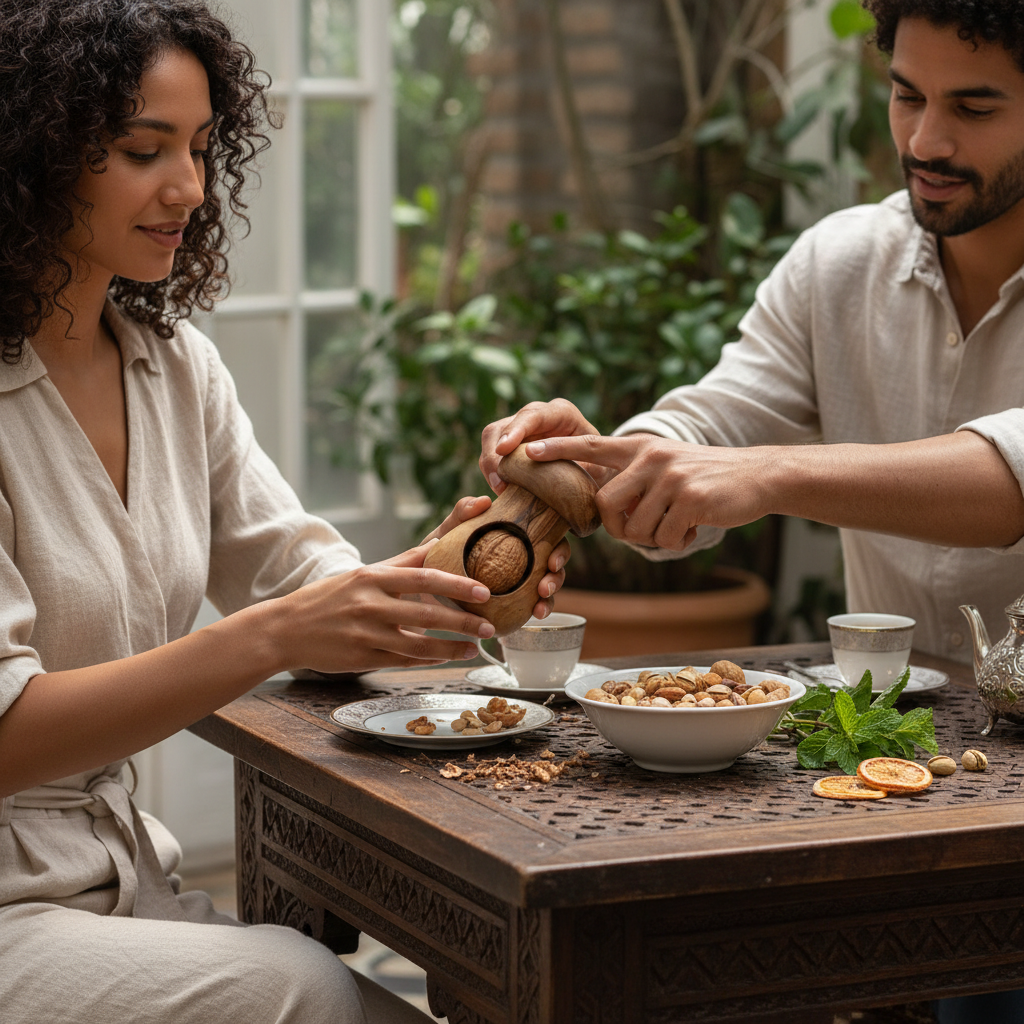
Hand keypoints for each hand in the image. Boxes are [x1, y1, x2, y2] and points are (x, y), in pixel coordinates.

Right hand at [271, 542, 498, 673]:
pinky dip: (429, 660)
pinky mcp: (363, 658)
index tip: (484, 591)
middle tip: (490, 625)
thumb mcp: (363, 574)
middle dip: (464, 620)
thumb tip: (439, 544)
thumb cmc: (329, 598)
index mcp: (373, 577)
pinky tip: (447, 657)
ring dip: (452, 647)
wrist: (285, 629)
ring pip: (419, 643)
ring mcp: (366, 633)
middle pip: (428, 612)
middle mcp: (370, 603)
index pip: (424, 576)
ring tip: (476, 647)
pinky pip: (405, 661)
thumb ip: (402, 563)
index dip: (457, 584)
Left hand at [421, 494, 569, 619]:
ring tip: (540, 605)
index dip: (558, 547)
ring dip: (551, 595)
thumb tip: (483, 501)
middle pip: (554, 561)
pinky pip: (533, 604)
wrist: (419, 588)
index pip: (547, 535)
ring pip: (548, 584)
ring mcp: (520, 579)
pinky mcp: (514, 601)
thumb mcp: (446, 532)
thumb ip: (461, 514)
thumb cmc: (435, 554)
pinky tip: (534, 615)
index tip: (552, 559)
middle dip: (557, 575)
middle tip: (545, 585)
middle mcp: (523, 555)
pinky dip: (539, 609)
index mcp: (514, 533)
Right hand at [479, 399, 606, 494]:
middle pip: (502, 426)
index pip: (532, 415)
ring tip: (500, 489)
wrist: (599, 466)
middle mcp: (536, 416)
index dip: (515, 431)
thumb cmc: (600, 461)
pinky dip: (493, 472)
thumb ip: (576, 459)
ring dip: (491, 465)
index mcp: (561, 413)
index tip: (504, 450)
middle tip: (499, 482)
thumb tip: (543, 464)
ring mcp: (521, 429)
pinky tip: (502, 489)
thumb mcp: (596, 460)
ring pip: (491, 439)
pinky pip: (492, 454)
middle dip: (494, 453)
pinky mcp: (512, 444)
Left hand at [523, 434, 770, 550]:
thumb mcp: (667, 464)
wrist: (757, 476)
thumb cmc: (707, 478)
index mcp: (640, 448)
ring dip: (653, 539)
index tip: (527, 451)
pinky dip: (676, 543)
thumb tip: (605, 509)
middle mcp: (651, 457)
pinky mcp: (690, 498)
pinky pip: (664, 538)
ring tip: (676, 526)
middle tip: (640, 531)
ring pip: (635, 528)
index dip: (558, 450)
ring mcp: (671, 476)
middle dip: (618, 529)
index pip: (591, 445)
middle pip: (606, 505)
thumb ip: (635, 478)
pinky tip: (692, 529)